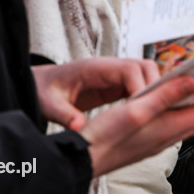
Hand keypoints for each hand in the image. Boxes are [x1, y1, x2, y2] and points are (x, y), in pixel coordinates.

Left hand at [33, 57, 159, 130]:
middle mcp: (109, 68)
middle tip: (153, 112)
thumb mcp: (49, 103)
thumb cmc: (42, 90)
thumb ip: (64, 114)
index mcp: (95, 68)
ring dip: (153, 91)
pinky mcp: (115, 85)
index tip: (142, 108)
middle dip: (154, 87)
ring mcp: (114, 75)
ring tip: (152, 114)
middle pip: (144, 67)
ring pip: (146, 75)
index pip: (129, 69)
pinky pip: (139, 86)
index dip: (141, 87)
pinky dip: (146, 97)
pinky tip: (144, 114)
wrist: (38, 86)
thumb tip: (79, 126)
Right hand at [78, 76, 193, 176]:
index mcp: (167, 128)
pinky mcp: (144, 141)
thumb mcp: (135, 110)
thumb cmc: (103, 138)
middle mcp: (165, 136)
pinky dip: (178, 110)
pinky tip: (171, 103)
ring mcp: (155, 140)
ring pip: (184, 120)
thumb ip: (165, 96)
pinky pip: (170, 124)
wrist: (79, 162)